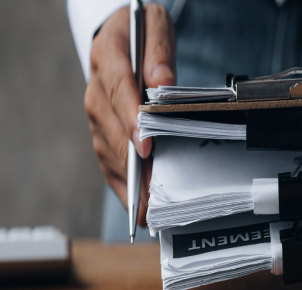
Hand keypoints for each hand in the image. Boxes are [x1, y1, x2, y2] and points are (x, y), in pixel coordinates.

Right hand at [85, 4, 175, 225]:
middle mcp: (96, 91)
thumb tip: (162, 83)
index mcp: (107, 58)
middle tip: (153, 194)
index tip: (146, 147)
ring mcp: (97, 114)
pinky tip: (140, 206)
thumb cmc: (142, 33)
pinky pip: (109, 161)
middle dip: (133, 164)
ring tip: (151, 209)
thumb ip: (159, 52)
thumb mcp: (155, 26)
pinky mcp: (103, 132)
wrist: (124, 35)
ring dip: (129, 181)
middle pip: (111, 131)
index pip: (118, 92)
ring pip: (109, 151)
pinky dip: (124, 185)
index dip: (131, 122)